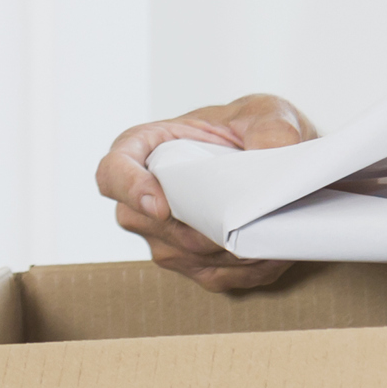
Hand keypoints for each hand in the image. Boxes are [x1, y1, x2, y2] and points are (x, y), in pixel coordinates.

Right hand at [97, 92, 315, 293]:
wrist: (270, 157)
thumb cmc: (252, 127)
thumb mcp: (265, 112)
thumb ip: (270, 126)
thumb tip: (272, 152)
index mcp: (142, 149)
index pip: (113, 173)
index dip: (130, 190)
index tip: (160, 205)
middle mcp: (141, 200)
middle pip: (151, 225)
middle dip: (201, 225)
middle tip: (250, 217)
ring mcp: (162, 237)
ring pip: (187, 255)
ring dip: (231, 250)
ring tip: (273, 229)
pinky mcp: (191, 263)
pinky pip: (215, 276)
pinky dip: (248, 269)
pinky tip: (273, 251)